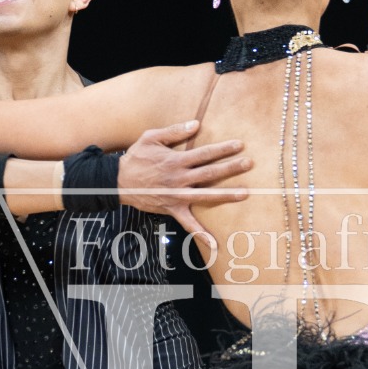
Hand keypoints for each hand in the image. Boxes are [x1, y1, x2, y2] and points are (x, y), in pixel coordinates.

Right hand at [117, 123, 250, 244]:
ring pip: (205, 196)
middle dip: (230, 168)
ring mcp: (176, 196)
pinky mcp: (172, 209)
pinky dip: (200, 234)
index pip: (204, 153)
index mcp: (175, 161)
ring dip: (226, 195)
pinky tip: (214, 244)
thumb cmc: (135, 157)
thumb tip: (196, 124)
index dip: (222, 149)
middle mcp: (178, 179)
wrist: (117, 182)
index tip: (240, 145)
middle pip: (209, 173)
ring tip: (245, 193)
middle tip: (250, 163)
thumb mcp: (150, 137)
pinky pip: (188, 224)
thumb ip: (174, 131)